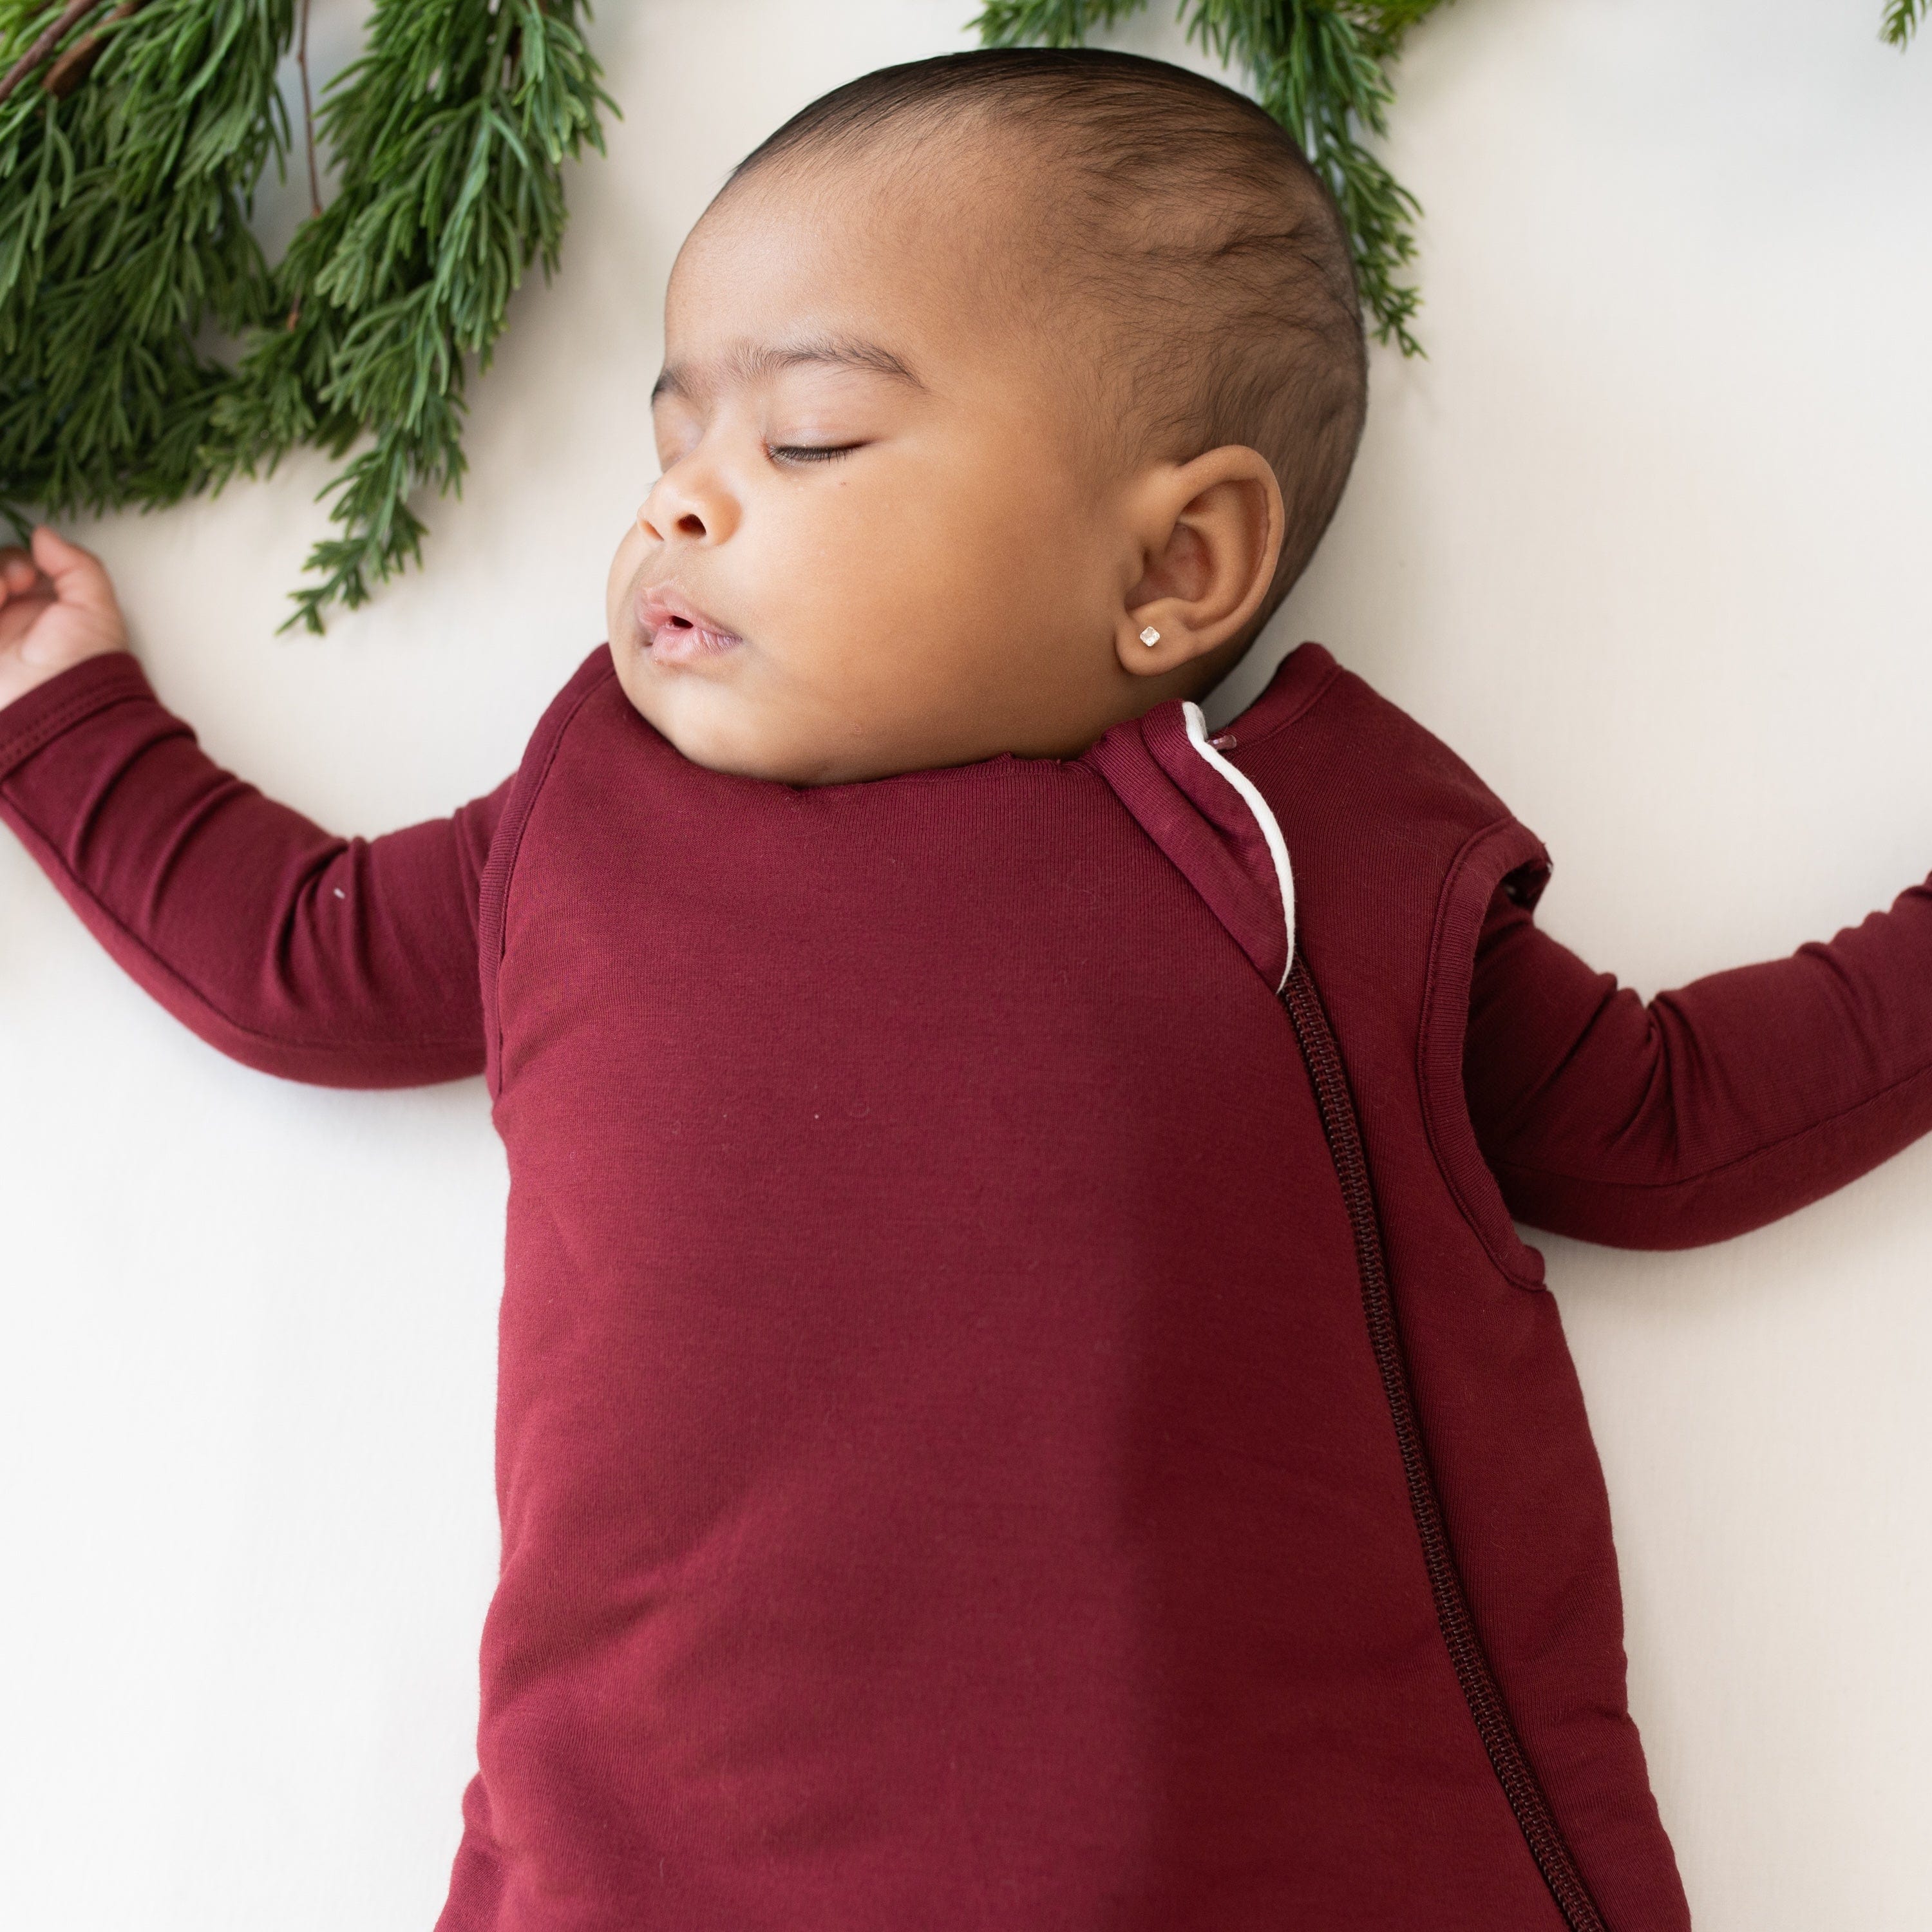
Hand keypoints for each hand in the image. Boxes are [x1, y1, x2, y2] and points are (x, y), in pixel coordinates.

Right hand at [0, 525, 129, 712]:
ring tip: (0, 597)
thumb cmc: (84, 667)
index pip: (10, 565)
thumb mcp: (96, 610)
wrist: (61, 714)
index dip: (13, 560)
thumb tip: (42, 533)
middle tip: (12, 585)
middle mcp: (9, 619)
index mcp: (39, 608)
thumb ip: (77, 565)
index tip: (30, 575)